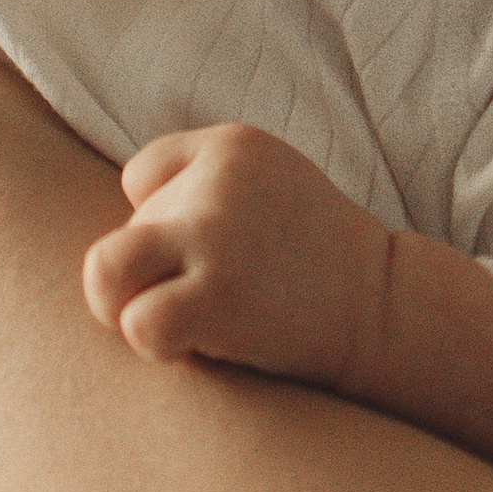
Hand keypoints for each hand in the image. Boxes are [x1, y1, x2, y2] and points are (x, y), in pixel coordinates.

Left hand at [82, 122, 385, 386]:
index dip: (159, 230)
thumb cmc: (315, 262)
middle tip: (166, 306)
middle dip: (122, 281)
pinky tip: (198, 345)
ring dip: (127, 312)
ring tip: (174, 326)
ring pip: (105, 272)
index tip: (208, 258)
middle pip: (112, 236)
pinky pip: (139, 323)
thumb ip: (199, 181)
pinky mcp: (220, 292)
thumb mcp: (268, 186)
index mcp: (230, 146)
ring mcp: (215, 233)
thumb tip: (122, 218)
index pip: (139, 182)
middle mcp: (218, 180)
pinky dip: (155, 343)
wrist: (388, 309)